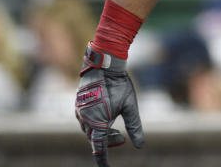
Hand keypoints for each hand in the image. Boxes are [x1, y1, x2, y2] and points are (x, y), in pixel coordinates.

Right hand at [75, 44, 143, 165]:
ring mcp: (80, 112)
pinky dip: (96, 124)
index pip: (98, 147)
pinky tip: (107, 119)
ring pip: (90, 130)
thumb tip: (140, 145)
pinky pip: (86, 121)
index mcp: (97, 122)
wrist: (104, 64)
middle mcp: (85, 119)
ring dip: (102, 133)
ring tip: (116, 129)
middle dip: (108, 141)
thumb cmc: (118, 84)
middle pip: (95, 139)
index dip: (103, 159)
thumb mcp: (130, 106)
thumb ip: (134, 126)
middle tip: (122, 137)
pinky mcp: (79, 105)